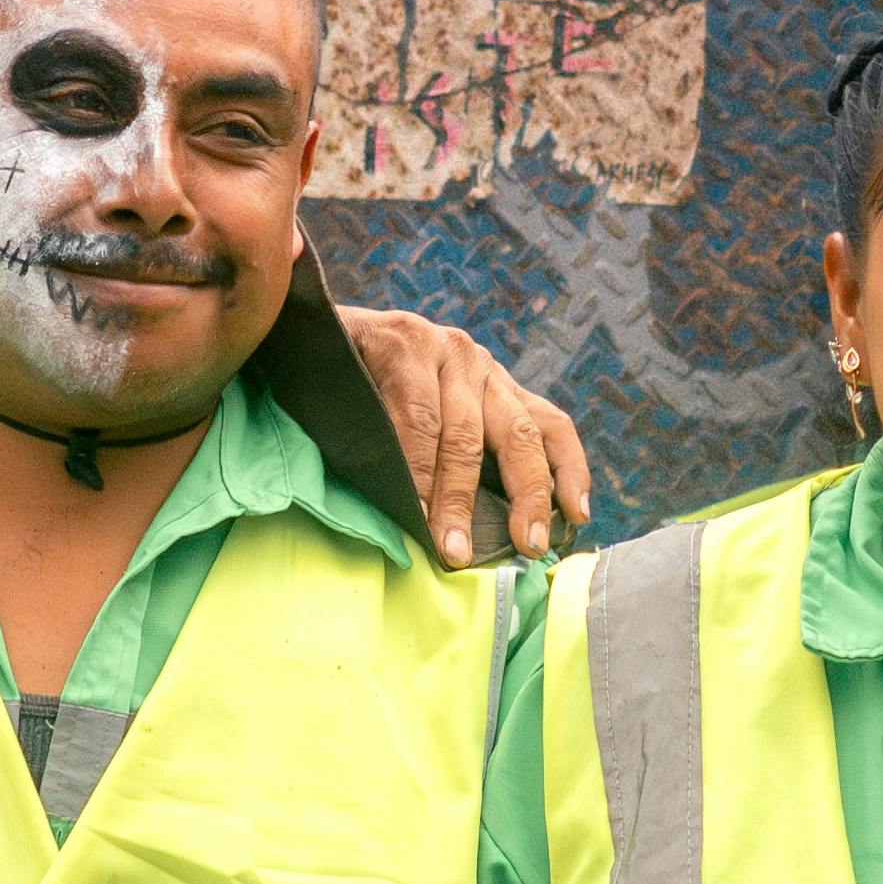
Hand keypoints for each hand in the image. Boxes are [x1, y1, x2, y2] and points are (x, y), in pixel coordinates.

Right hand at [337, 308, 593, 566]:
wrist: (304, 336)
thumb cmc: (367, 396)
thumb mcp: (429, 420)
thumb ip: (458, 458)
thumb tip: (486, 536)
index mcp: (492, 385)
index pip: (549, 424)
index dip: (570, 471)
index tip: (577, 517)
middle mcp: (476, 362)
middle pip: (518, 435)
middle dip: (527, 496)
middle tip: (526, 546)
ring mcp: (441, 348)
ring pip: (461, 435)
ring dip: (455, 500)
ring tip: (451, 547)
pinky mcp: (400, 341)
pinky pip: (414, 418)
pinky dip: (413, 469)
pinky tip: (410, 505)